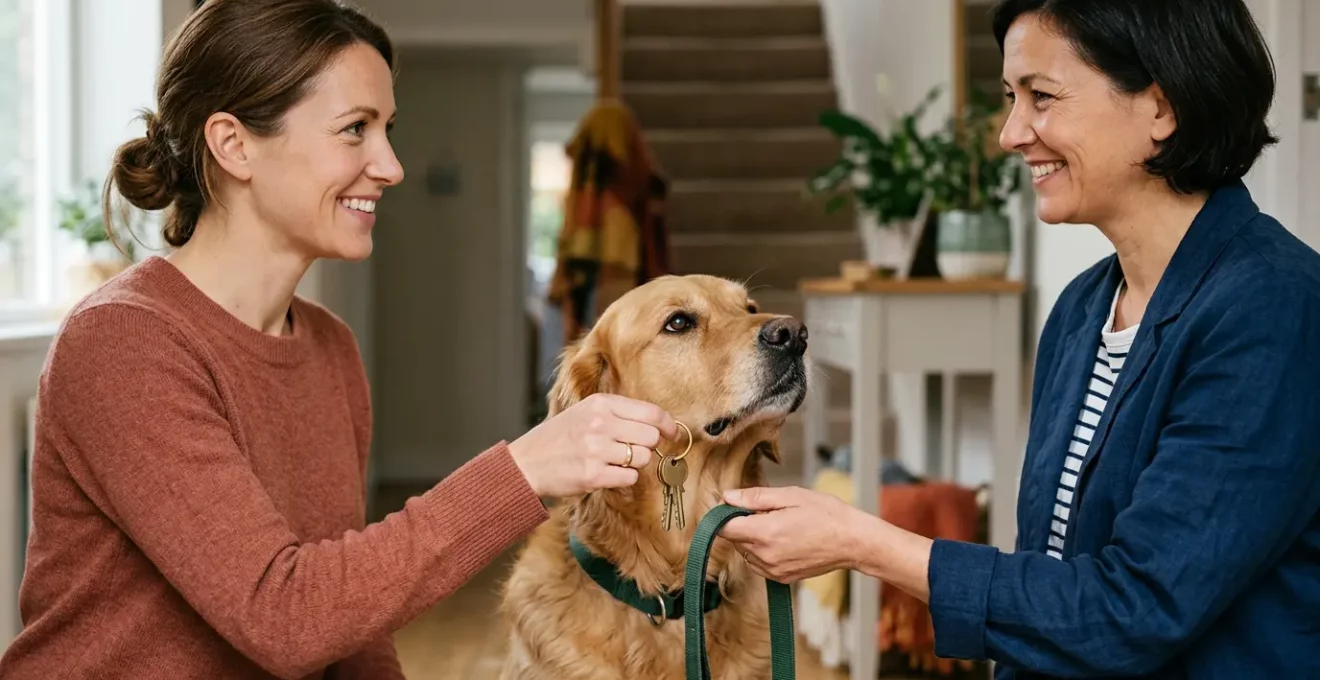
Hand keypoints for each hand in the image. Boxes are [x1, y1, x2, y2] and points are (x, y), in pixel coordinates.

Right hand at [508, 393, 679, 497]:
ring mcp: (596, 449)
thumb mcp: (585, 412)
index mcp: (600, 403)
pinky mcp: (593, 475)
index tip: (672, 433)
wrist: (527, 462)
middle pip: (651, 437)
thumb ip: (619, 414)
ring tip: (612, 461)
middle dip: (647, 446)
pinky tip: (606, 473)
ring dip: (633, 463)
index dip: (668, 425)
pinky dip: (623, 478)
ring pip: (643, 458)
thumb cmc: (560, 438)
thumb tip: (658, 423)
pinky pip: (630, 477)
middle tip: (632, 450)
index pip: (650, 412)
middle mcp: (599, 423)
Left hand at [718, 486, 873, 582]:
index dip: (725, 515)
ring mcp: (772, 570)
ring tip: (779, 527)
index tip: (735, 506)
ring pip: (745, 553)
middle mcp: (765, 556)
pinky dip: (763, 552)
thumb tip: (727, 497)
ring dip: (753, 539)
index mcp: (765, 533)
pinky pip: (758, 564)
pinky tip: (783, 541)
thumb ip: (755, 498)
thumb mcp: (791, 496)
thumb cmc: (827, 515)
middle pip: (734, 540)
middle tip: (767, 513)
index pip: (724, 529)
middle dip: (742, 524)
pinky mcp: (781, 579)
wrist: (853, 542)